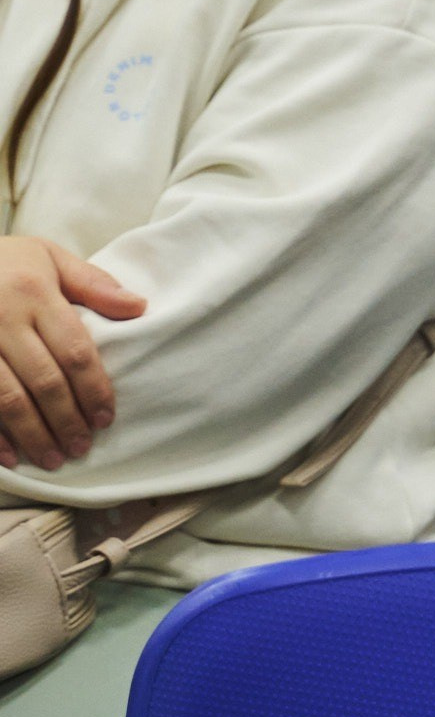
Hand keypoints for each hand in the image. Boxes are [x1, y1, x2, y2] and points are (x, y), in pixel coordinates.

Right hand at [0, 236, 140, 471]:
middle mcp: (2, 319)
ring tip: (54, 459)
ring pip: (8, 399)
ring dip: (33, 435)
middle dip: (67, 420)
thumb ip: (92, 284)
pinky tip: (10, 457)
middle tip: (82, 447)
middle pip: (44, 380)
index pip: (75, 350)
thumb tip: (139, 307)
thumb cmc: (4, 261)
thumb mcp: (48, 256)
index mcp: (34, 292)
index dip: (94, 389)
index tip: (106, 418)